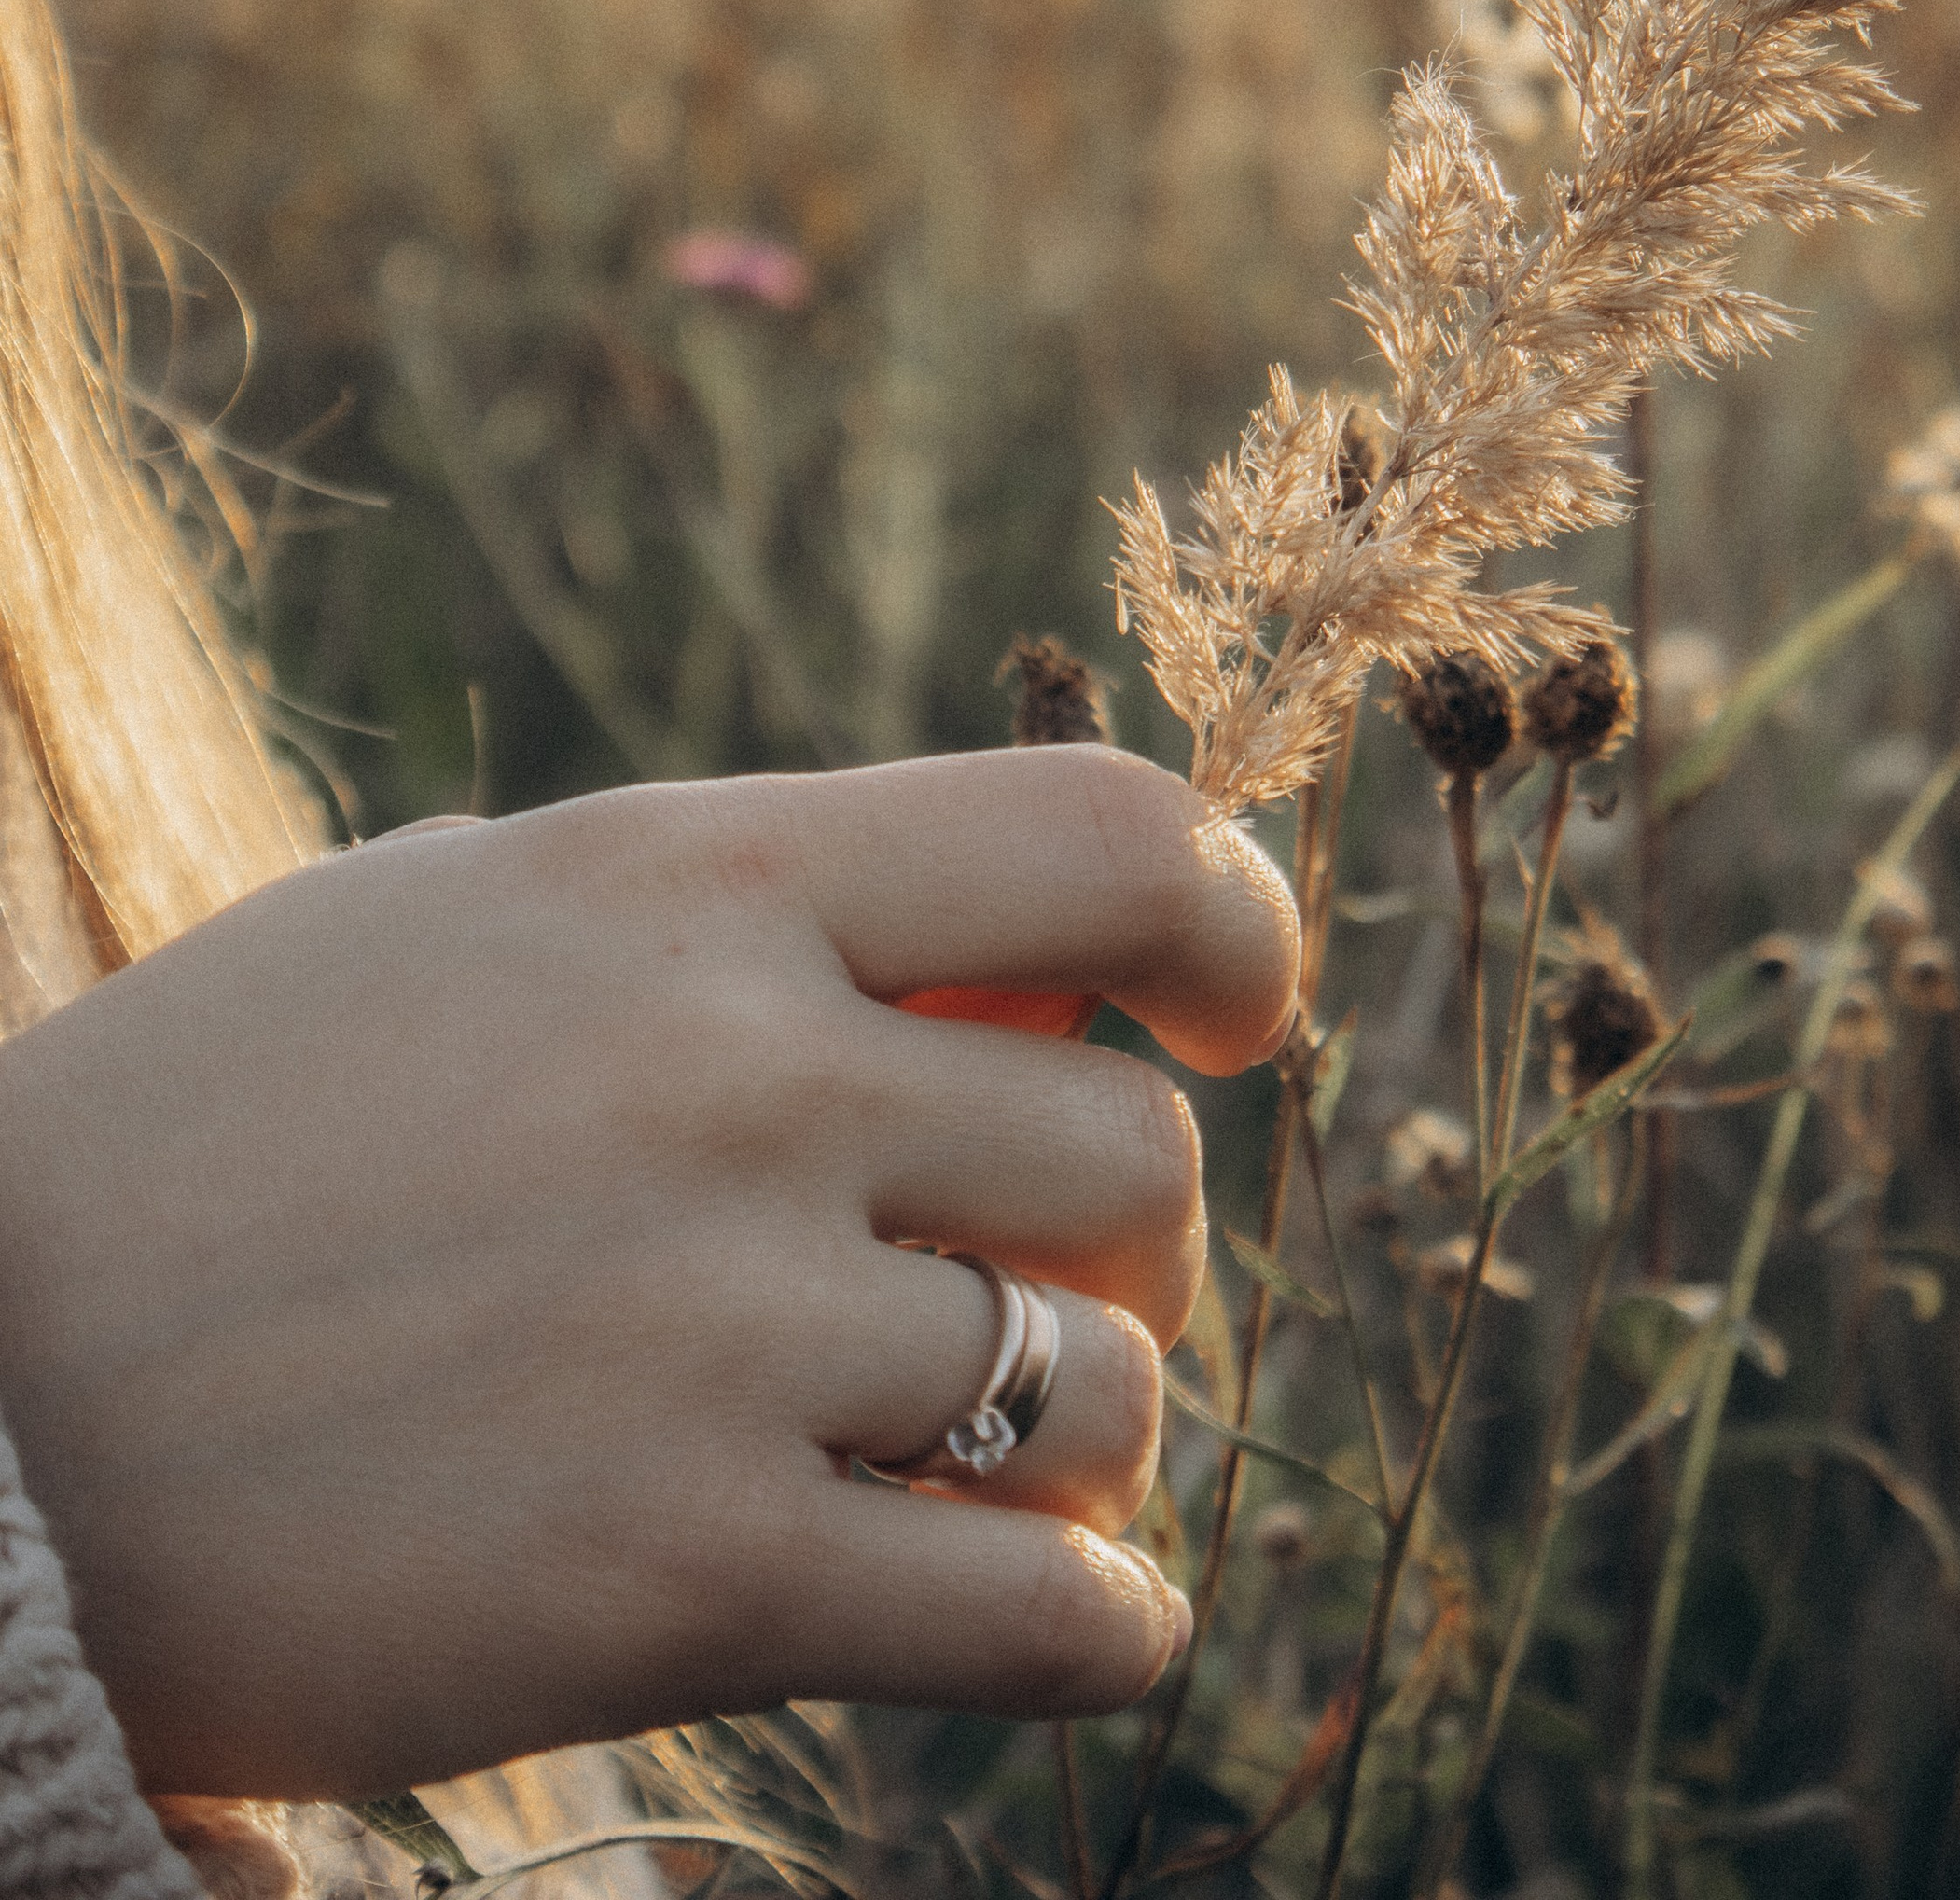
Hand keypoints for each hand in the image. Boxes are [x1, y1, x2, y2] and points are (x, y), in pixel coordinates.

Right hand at [0, 749, 1296, 1797]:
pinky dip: (1098, 1627)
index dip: (1232, 923)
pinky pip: (1046, 1615)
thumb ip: (733, 911)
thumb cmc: (219, 1133)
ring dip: (1094, 1431)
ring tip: (999, 1454)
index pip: (1108, 840)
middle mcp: (736, 1079)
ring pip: (1115, 1382)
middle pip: (1131, 1151)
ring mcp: (719, 1332)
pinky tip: (1063, 1619)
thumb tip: (995, 974)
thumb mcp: (465, 919)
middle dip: (1133, 1233)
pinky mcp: (686, 1582)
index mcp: (689, 881)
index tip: (1229, 1018)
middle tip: (1046, 1283)